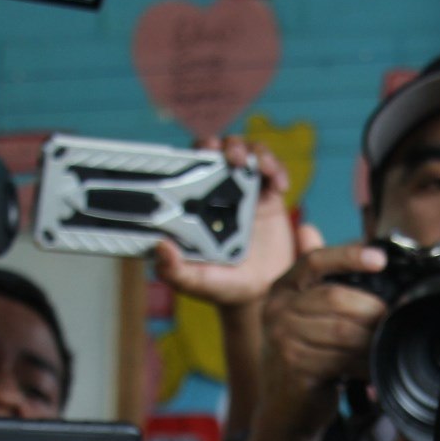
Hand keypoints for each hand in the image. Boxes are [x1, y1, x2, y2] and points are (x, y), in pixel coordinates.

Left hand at [150, 137, 299, 307]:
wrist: (260, 295)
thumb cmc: (221, 285)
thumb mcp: (195, 281)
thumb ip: (174, 269)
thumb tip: (160, 246)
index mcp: (197, 203)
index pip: (194, 164)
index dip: (198, 152)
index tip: (206, 152)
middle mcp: (220, 192)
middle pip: (222, 150)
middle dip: (229, 145)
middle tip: (234, 158)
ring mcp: (246, 192)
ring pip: (250, 154)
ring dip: (256, 152)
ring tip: (261, 168)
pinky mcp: (270, 198)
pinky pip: (275, 173)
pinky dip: (277, 170)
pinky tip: (279, 185)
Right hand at [256, 240, 391, 439]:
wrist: (283, 411)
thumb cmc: (304, 361)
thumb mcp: (308, 320)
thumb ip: (327, 286)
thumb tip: (368, 253)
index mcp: (282, 290)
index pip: (315, 261)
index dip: (348, 256)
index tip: (380, 259)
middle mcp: (276, 311)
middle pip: (335, 297)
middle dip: (371, 309)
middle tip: (391, 320)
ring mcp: (282, 340)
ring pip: (343, 331)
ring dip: (370, 340)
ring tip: (384, 346)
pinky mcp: (294, 367)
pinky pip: (341, 359)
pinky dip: (363, 364)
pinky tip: (371, 368)